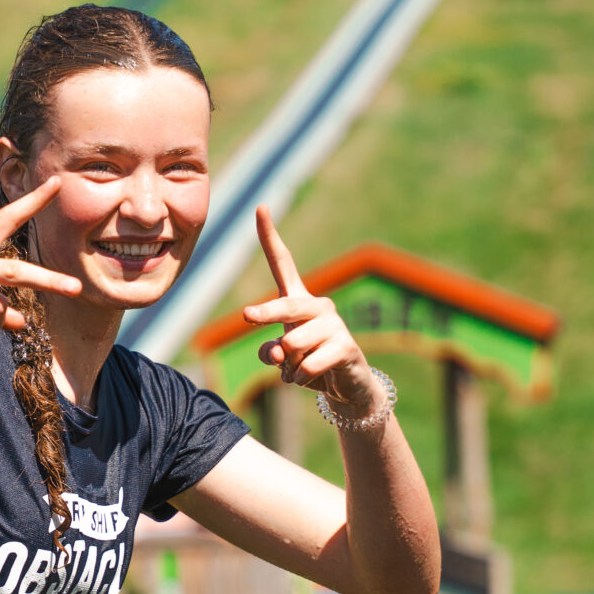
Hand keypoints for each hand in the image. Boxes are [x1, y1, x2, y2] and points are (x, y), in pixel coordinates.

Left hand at [241, 207, 377, 412]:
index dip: (270, 237)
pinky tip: (311, 377)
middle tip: (248, 314)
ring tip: (299, 370)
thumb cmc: (308, 363)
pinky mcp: (346, 346)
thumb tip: (276, 352)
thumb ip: (271, 352)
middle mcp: (318, 305)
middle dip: (265, 312)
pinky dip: (300, 378)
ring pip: (292, 345)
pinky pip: (307, 365)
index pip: (283, 264)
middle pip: (285, 305)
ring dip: (287, 366)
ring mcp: (334, 324)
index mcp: (299, 300)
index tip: (260, 207)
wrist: (346, 386)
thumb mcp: (282, 358)